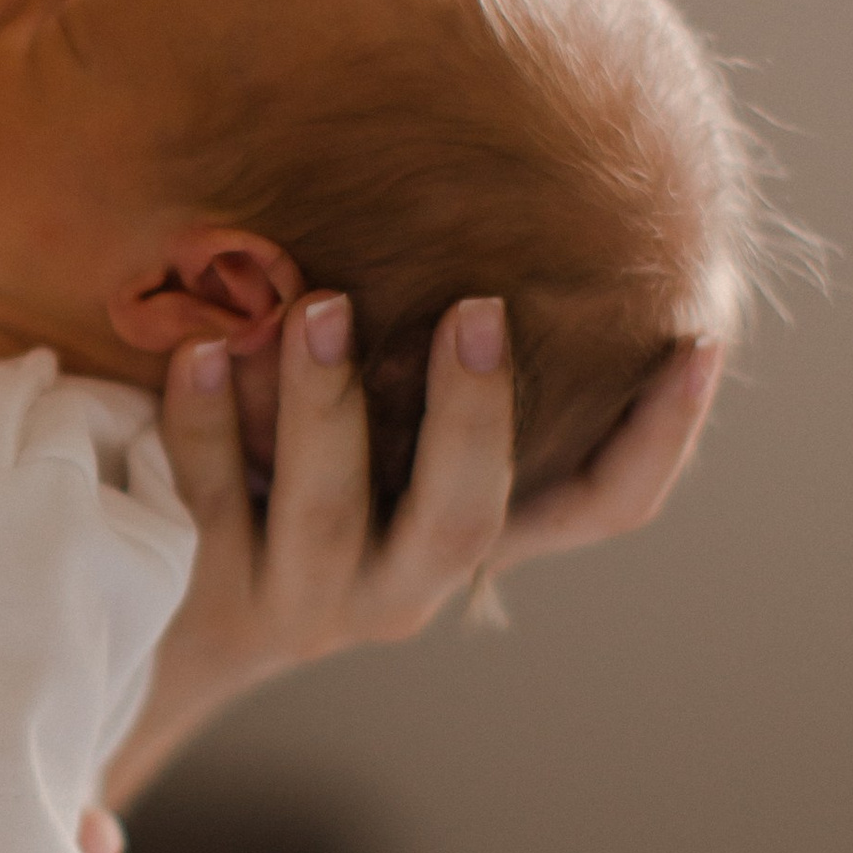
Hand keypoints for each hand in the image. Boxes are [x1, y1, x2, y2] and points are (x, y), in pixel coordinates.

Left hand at [117, 301, 724, 795]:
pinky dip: (205, 422)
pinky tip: (200, 351)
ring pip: (326, 508)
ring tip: (320, 306)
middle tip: (478, 308)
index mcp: (464, 541)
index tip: (699, 340)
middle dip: (474, 412)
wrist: (153, 632)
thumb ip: (426, 379)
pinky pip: (209, 497)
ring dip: (327, 404)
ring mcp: (304, 596)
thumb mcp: (374, 455)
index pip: (600, 508)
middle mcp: (400, 582)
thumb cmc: (285, 498)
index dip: (661, 437)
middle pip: (465, 516)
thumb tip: (510, 220)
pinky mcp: (206, 590)